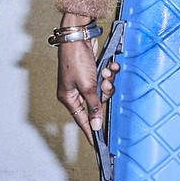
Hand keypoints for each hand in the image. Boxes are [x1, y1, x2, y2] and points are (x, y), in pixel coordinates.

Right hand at [56, 21, 117, 142]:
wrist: (78, 36)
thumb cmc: (76, 60)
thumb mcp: (87, 86)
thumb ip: (93, 107)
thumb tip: (95, 125)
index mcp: (69, 97)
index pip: (81, 120)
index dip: (90, 132)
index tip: (97, 145)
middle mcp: (75, 91)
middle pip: (96, 103)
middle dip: (104, 92)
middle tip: (105, 84)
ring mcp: (84, 81)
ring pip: (102, 90)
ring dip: (108, 80)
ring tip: (106, 71)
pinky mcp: (91, 72)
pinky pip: (104, 78)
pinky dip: (109, 72)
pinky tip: (111, 65)